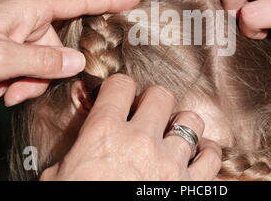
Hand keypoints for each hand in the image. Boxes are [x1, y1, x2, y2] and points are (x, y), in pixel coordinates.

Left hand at [0, 0, 138, 105]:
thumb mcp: (3, 58)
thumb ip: (45, 61)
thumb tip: (78, 62)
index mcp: (30, 6)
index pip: (79, 1)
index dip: (109, 1)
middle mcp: (26, 12)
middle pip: (57, 45)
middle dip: (43, 72)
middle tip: (17, 92)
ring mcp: (15, 24)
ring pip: (42, 57)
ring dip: (27, 79)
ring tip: (3, 90)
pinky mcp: (6, 36)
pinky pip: (26, 58)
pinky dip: (17, 76)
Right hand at [40, 74, 221, 180]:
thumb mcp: (60, 177)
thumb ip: (75, 152)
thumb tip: (81, 145)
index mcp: (104, 133)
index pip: (120, 85)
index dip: (120, 87)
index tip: (120, 95)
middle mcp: (141, 141)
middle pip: (161, 95)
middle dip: (153, 101)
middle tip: (147, 114)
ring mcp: (169, 163)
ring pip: (191, 121)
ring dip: (182, 125)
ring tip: (173, 134)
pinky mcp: (189, 186)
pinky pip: (211, 157)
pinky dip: (206, 153)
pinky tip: (197, 154)